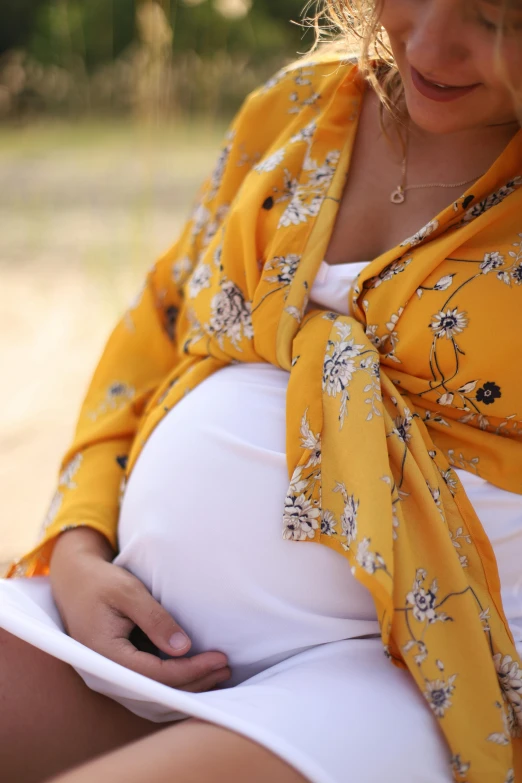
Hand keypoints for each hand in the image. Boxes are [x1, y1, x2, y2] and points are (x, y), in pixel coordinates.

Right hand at [49, 527, 230, 691]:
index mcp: (105, 654)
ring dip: (188, 684)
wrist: (73, 580)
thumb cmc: (100, 582)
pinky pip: (150, 680)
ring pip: (155, 689)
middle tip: (226, 667)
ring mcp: (113, 672)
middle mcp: (107, 672)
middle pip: (158, 689)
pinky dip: (175, 678)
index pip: (156, 674)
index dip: (191, 670)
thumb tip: (183, 648)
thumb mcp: (128, 592)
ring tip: (219, 673)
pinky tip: (198, 670)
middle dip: (195, 682)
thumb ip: (154, 619)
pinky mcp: (120, 666)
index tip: (219, 658)